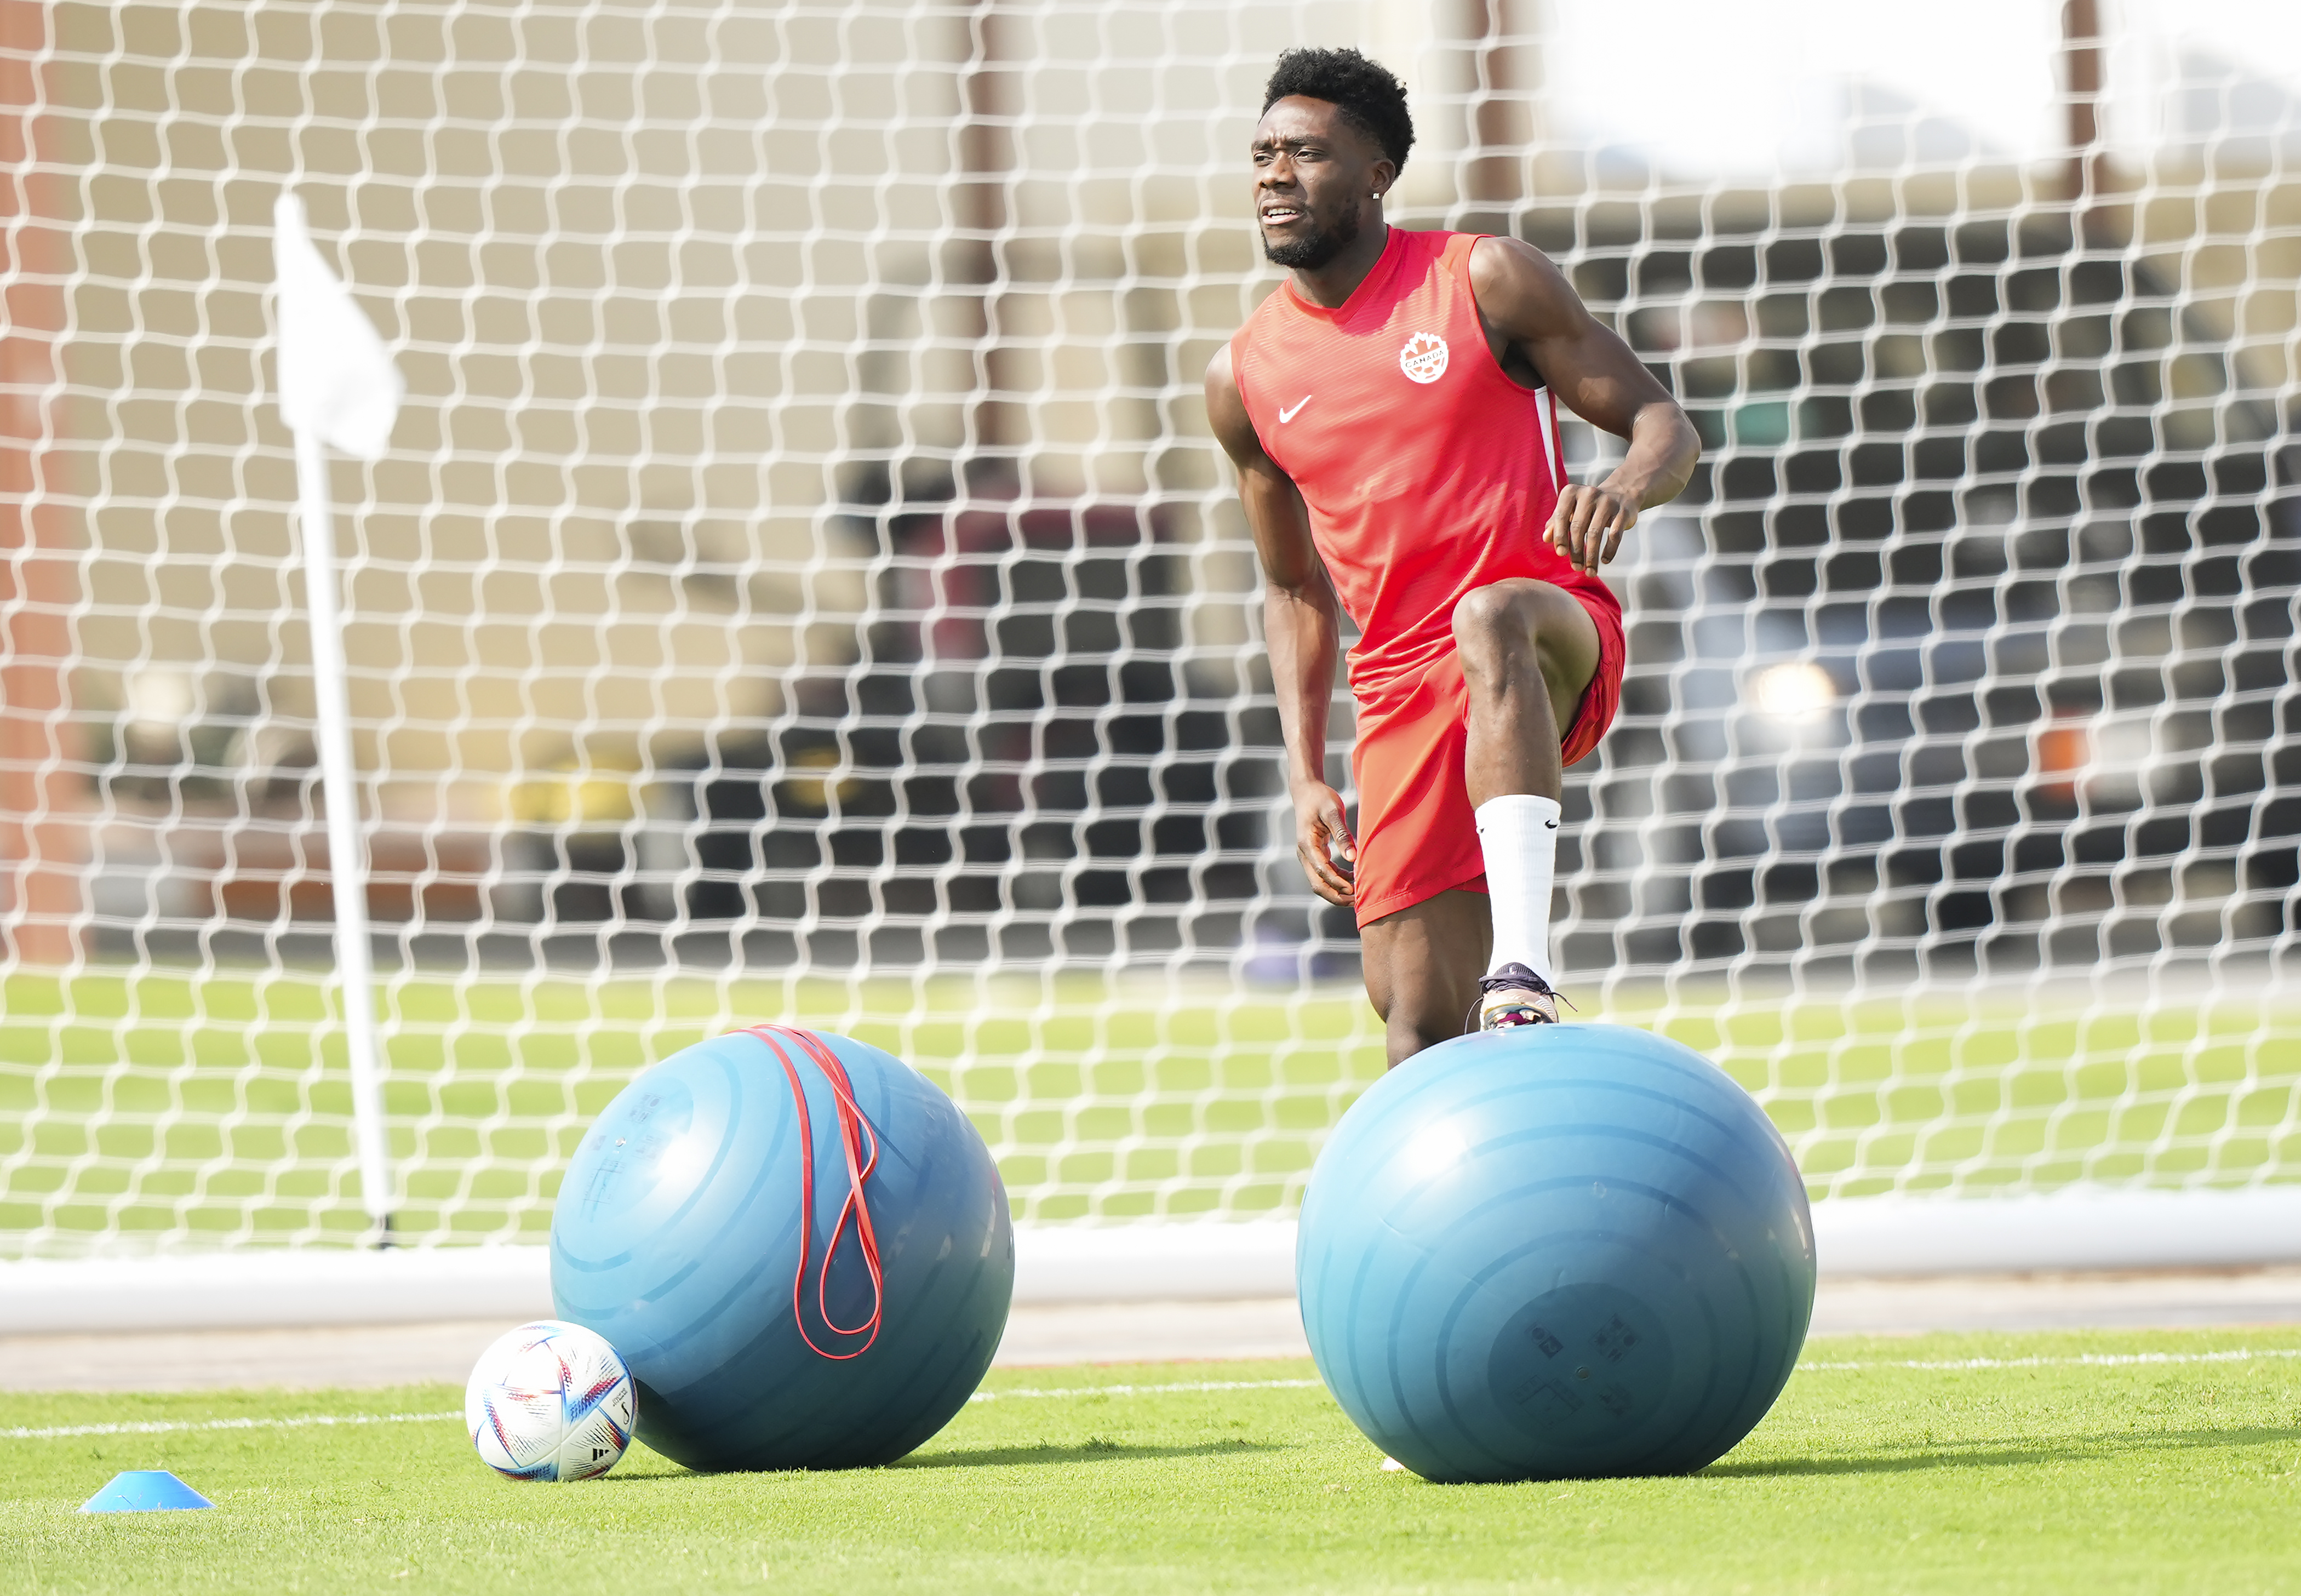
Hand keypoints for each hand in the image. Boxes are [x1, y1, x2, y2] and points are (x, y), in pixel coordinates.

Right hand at [1292, 783, 1356, 906]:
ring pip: (1320, 882)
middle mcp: (1304, 853)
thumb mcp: (1333, 812)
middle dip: (1335, 895)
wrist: (1306, 791)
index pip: (1321, 871)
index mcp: (1307, 844)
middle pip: (1317, 884)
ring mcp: (1307, 855)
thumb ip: (1342, 835)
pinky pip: (1324, 873)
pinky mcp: (1314, 854)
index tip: (1354, 890)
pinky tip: (1353, 879)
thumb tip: (1353, 858)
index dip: (1337, 883)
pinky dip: (1337, 879)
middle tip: (1356, 902)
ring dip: (1337, 890)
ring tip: (1358, 894)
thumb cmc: (1320, 798)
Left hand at [1546, 481, 1637, 574]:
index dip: (1560, 537)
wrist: (1620, 494)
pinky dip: (1609, 550)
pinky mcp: (1622, 512)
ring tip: (1590, 570)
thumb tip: (1546, 538)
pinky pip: (1614, 535)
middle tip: (1576, 567)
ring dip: (1591, 556)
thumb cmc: (1588, 507)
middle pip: (1578, 527)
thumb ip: (1556, 523)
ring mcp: (1607, 502)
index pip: (1561, 516)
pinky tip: (1605, 561)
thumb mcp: (1570, 510)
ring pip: (1595, 533)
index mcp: (1571, 492)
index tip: (1561, 554)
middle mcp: (1588, 494)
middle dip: (1576, 551)